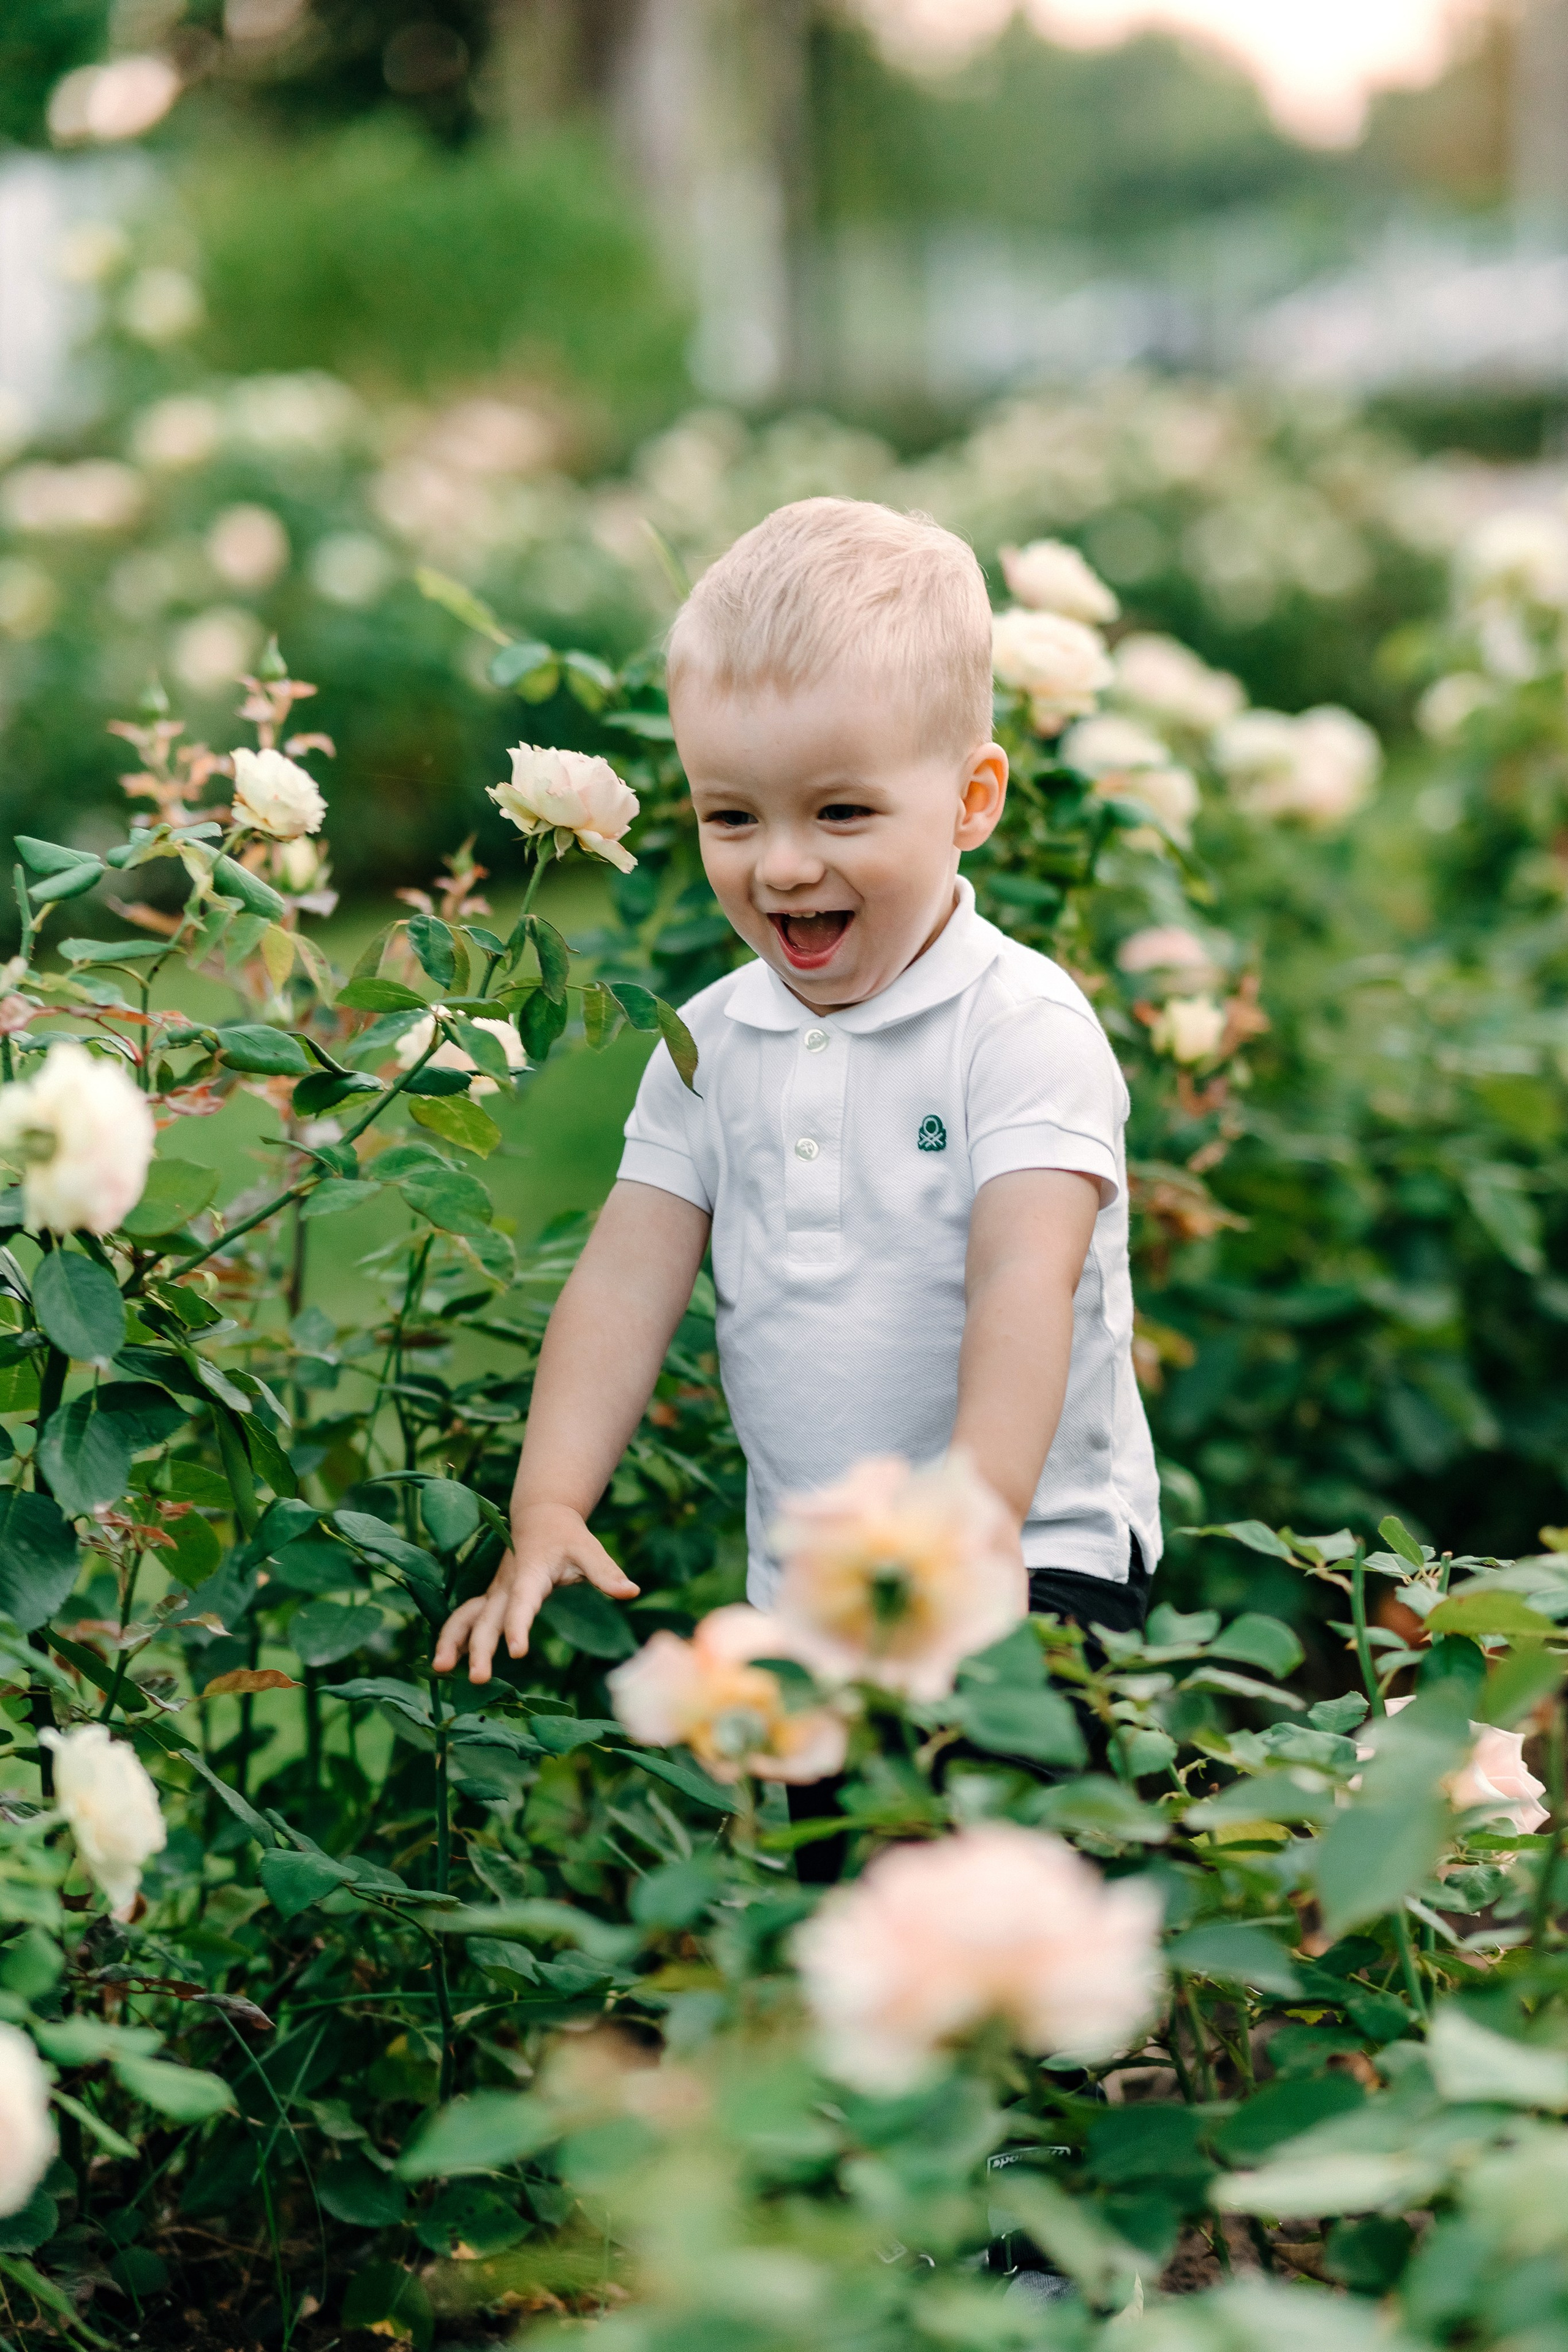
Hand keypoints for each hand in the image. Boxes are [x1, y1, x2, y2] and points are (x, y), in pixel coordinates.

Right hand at [432, 1502, 639, 1682]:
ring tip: (440, 1669)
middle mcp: (505, 1585)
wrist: (540, 1516)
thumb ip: (606, 1573)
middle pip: (488, 1617)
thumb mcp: (589, 1549)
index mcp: (529, 1573)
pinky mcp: (491, 1599)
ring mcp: (494, 1592)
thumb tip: (632, 1591)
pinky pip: (466, 1619)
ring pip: (466, 1616)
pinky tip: (444, 1664)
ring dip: (452, 1640)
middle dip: (479, 1647)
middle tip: (477, 1678)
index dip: (518, 1625)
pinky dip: (453, 1638)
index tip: (517, 1651)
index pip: (522, 1602)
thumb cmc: (567, 1536)